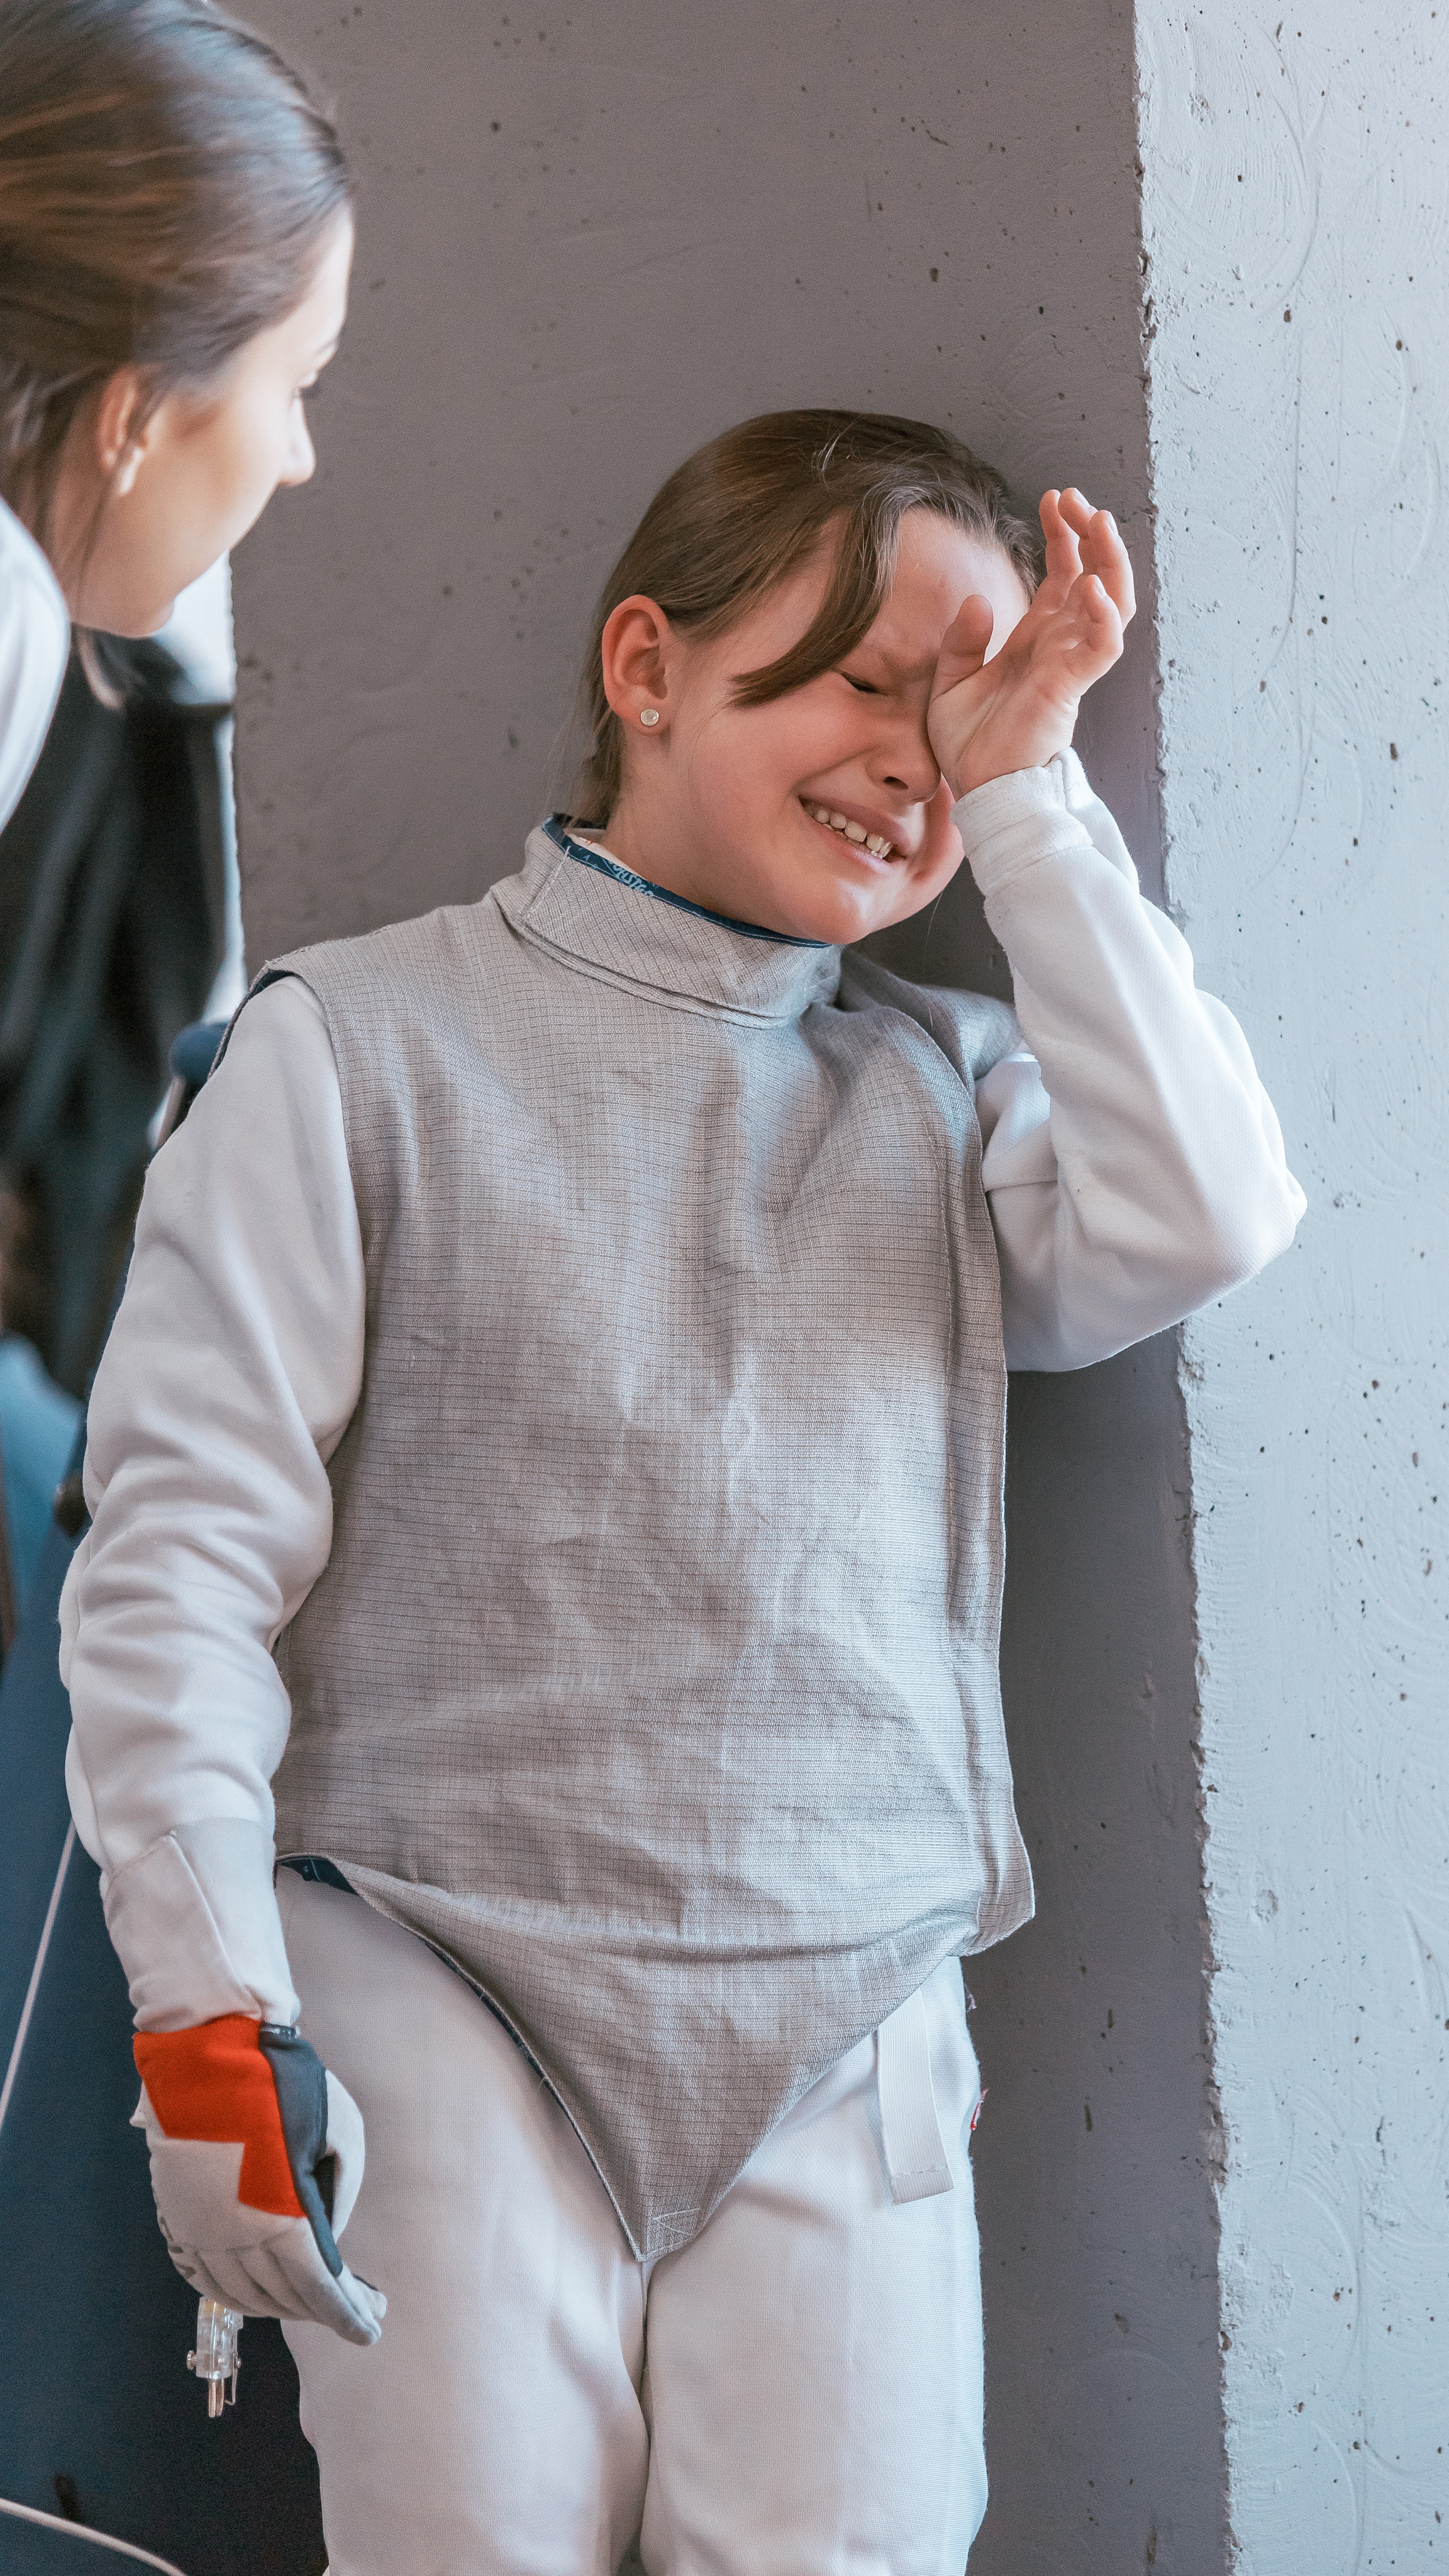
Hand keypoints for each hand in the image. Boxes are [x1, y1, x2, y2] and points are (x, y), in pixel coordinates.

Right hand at [133, 2014, 385, 2345]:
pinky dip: (234, 2291)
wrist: (212, 2053)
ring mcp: (200, 2232)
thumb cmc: (286, 2088)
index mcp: (283, 2220)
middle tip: (356, 2308)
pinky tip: (255, 2286)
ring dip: (279, 2305)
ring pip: (243, 2296)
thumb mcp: (341, 2135)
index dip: (348, 2318)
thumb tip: (324, 2240)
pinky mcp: (176, 2219)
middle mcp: (237, 2238)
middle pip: (285, 2300)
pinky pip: (204, 2278)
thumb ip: (337, 2196)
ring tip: (309, 2298)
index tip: (370, 2331)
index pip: (321, 2293)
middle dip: (323, 2311)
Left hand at [928, 488, 1134, 798]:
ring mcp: (1070, 665)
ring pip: (1111, 604)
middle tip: (1074, 496)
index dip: (1062, 535)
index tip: (1051, 498)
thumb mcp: (949, 683)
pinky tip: (1094, 586)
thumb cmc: (970, 745)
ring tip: (1098, 521)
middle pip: (1094, 577)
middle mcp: (1060, 646)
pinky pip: (1101, 648)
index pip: (1062, 575)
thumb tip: (978, 601)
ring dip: (1109, 561)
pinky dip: (1104, 616)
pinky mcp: (1069, 688)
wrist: (978, 790)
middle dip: (1090, 533)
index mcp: (1036, 639)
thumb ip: (962, 642)